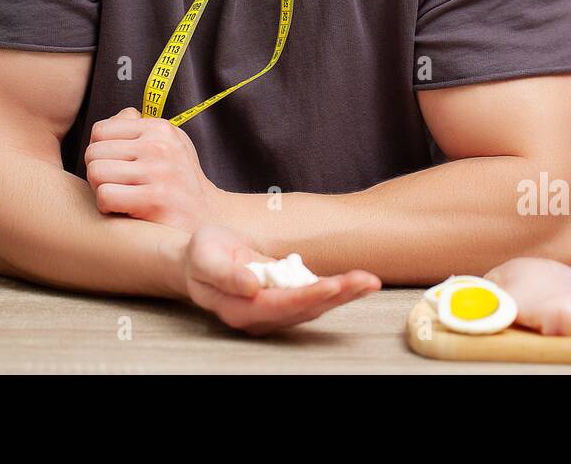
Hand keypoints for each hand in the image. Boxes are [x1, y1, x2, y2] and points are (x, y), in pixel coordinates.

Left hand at [85, 107, 224, 231]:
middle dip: (97, 173)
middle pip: (93, 152)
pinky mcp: (155, 199)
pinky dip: (107, 207)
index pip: (100, 130)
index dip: (100, 151)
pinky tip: (123, 211)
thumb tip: (112, 120)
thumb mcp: (169, 144)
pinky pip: (105, 195)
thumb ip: (138, 128)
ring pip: (95, 172)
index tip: (115, 167)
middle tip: (115, 186)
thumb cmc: (180, 181)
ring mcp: (159, 171)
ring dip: (100, 190)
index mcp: (160, 128)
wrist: (209, 217)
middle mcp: (159, 145)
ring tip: (119, 197)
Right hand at [180, 224, 381, 335]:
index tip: (331, 285)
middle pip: (304, 309)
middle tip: (367, 281)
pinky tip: (358, 281)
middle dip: (337, 295)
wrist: (200, 258)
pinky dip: (337, 289)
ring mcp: (274, 311)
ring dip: (344, 294)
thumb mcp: (204, 256)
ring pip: (314, 306)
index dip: (306, 297)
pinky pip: (314, 296)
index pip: (278, 306)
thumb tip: (252, 286)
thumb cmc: (201, 254)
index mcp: (238, 309)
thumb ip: (226, 273)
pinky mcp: (284, 300)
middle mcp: (260, 317)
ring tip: (370, 281)